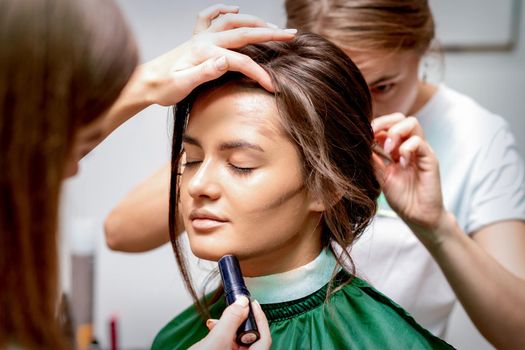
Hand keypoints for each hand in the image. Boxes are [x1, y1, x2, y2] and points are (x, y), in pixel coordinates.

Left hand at [138, 5, 295, 105]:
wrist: (144, 82)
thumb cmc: (163, 87)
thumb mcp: (183, 85)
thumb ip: (205, 72)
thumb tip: (227, 60)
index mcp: (205, 53)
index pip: (240, 62)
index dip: (259, 73)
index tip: (272, 86)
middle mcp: (205, 41)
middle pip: (243, 33)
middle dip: (269, 34)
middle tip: (291, 35)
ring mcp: (200, 37)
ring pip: (232, 21)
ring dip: (253, 21)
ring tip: (272, 27)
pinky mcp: (195, 38)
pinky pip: (210, 17)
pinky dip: (223, 10)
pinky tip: (234, 8)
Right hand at [190, 296, 271, 349]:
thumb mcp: (217, 339)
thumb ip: (231, 319)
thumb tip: (242, 303)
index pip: (264, 337)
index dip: (260, 318)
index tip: (253, 304)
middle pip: (252, 338)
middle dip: (240, 322)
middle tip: (234, 310)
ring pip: (239, 341)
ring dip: (228, 327)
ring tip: (215, 322)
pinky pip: (230, 345)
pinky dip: (223, 335)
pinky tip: (213, 329)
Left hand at [372, 113, 447, 242]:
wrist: (417, 215)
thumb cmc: (401, 197)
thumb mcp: (380, 176)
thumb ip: (373, 160)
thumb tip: (359, 144)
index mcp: (396, 148)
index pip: (387, 125)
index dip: (375, 126)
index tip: (364, 135)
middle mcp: (409, 146)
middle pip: (401, 118)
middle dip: (385, 122)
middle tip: (374, 135)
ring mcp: (420, 151)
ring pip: (412, 124)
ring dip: (396, 133)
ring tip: (389, 150)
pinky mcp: (430, 159)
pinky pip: (420, 142)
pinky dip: (407, 148)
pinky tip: (402, 162)